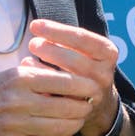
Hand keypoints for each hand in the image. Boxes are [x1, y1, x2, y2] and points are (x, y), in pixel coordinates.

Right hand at [0, 63, 96, 135]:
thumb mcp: (9, 75)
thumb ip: (37, 77)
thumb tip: (68, 80)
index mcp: (21, 78)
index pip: (65, 81)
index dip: (84, 86)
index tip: (92, 87)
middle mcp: (20, 101)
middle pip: (66, 106)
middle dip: (83, 107)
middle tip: (89, 106)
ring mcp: (16, 125)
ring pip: (59, 127)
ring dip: (75, 126)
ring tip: (79, 122)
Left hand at [25, 18, 121, 135]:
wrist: (101, 103)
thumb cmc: (86, 68)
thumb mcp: (86, 52)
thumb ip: (67, 41)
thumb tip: (37, 29)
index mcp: (107, 52)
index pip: (81, 38)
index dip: (56, 31)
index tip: (35, 25)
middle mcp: (105, 73)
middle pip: (75, 60)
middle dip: (50, 50)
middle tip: (32, 44)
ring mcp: (96, 93)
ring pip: (69, 82)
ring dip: (45, 70)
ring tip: (27, 60)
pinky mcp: (83, 110)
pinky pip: (61, 99)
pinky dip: (44, 89)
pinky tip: (31, 81)